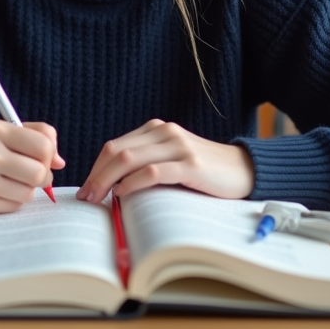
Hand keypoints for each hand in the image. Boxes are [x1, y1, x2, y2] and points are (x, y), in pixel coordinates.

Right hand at [0, 120, 64, 213]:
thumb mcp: (4, 131)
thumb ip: (38, 136)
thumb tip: (60, 162)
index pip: (43, 146)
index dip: (49, 156)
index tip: (43, 159)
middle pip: (39, 173)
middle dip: (42, 177)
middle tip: (32, 175)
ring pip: (28, 193)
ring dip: (26, 190)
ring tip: (10, 182)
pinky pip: (13, 207)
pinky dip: (12, 201)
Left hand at [76, 119, 253, 202]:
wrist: (244, 169)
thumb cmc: (204, 171)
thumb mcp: (172, 159)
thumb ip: (147, 163)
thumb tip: (112, 186)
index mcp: (157, 129)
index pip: (114, 146)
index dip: (95, 168)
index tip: (85, 189)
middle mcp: (165, 132)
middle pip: (117, 151)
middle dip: (96, 175)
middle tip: (85, 197)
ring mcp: (178, 146)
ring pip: (130, 159)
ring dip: (107, 181)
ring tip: (97, 199)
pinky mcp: (191, 164)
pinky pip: (153, 172)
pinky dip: (133, 183)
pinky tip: (123, 194)